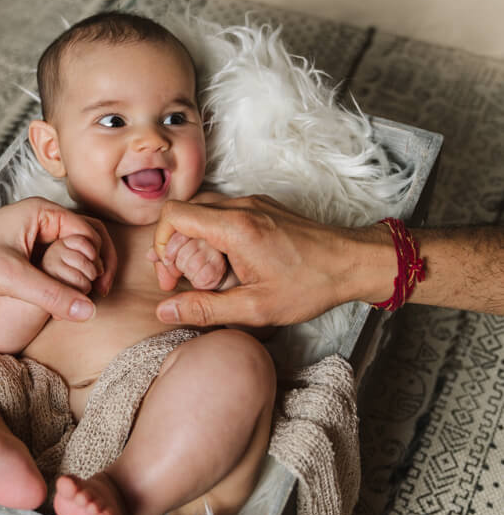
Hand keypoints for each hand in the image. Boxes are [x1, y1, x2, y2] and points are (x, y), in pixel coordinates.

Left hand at [0, 198, 116, 318]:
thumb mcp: (12, 277)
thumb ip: (53, 295)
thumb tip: (89, 312)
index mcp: (41, 213)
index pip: (88, 233)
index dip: (98, 259)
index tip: (98, 287)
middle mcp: (41, 226)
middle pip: (85, 245)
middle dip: (94, 270)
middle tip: (97, 295)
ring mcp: (33, 246)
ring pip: (72, 263)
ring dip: (80, 281)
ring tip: (82, 303)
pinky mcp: (24, 267)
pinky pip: (56, 276)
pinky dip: (64, 289)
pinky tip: (65, 307)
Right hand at [151, 196, 372, 327]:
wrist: (353, 263)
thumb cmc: (310, 285)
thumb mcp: (255, 308)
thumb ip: (206, 309)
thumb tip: (166, 310)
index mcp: (235, 227)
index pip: (174, 214)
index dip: (161, 243)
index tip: (171, 272)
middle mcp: (241, 207)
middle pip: (185, 214)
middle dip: (176, 248)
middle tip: (181, 282)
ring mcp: (254, 204)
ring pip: (204, 213)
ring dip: (195, 243)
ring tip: (207, 277)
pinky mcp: (263, 208)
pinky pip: (225, 214)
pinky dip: (215, 237)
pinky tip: (228, 266)